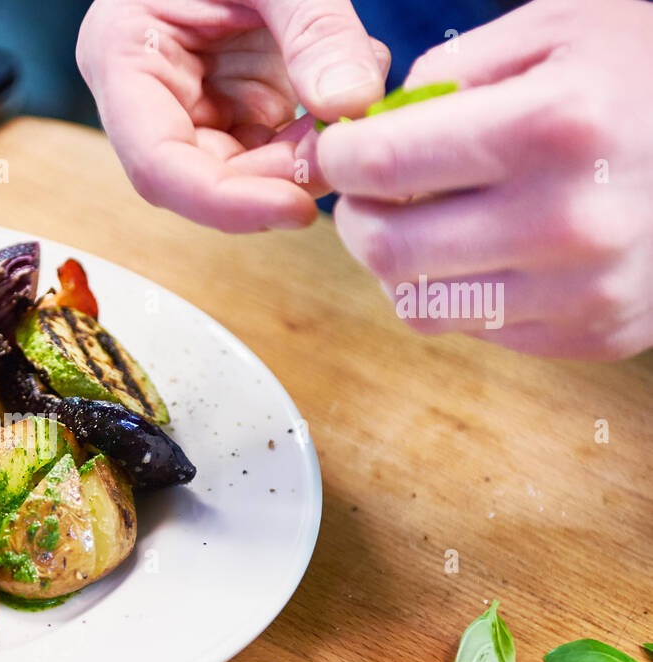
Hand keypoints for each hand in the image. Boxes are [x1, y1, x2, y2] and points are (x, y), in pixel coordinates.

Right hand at [76, 0, 388, 231]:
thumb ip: (315, 29)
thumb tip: (354, 106)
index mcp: (122, 57)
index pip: (158, 166)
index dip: (224, 203)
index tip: (297, 208)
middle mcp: (150, 95)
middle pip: (203, 177)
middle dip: (279, 176)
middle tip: (345, 149)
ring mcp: (192, 100)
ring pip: (244, 169)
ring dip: (305, 156)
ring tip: (351, 109)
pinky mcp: (231, 99)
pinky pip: (274, 141)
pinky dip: (318, 131)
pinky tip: (346, 92)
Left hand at [317, 0, 652, 358]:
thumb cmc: (640, 70)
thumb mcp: (551, 30)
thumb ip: (445, 76)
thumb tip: (361, 135)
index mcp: (556, 126)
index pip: (383, 165)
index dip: (338, 157)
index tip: (338, 150)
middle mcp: (573, 221)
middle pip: (387, 252)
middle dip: (357, 217)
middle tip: (371, 192)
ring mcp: (588, 290)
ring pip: (419, 306)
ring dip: (399, 265)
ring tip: (424, 219)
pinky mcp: (596, 334)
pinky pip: (475, 330)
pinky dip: (455, 291)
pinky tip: (485, 248)